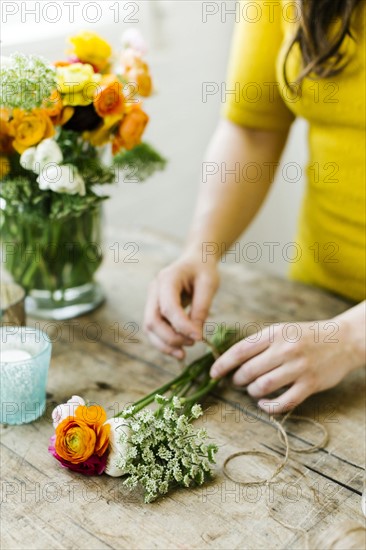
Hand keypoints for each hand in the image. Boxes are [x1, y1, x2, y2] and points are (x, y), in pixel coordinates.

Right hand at [144, 255, 218, 358]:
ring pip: (149, 328)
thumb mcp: (209, 284)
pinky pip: (154, 330)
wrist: (194, 261)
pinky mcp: (154, 309)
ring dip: (165, 344)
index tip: (199, 338)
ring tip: (184, 353)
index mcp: (167, 278)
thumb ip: (201, 308)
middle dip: (171, 338)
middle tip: (193, 344)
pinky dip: (164, 342)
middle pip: (152, 320)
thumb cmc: (203, 271)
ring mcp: (151, 299)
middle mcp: (154, 289)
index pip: (169, 307)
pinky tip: (178, 350)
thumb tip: (195, 335)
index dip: (182, 325)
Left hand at [210, 318, 362, 412]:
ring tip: (253, 390)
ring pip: (263, 386)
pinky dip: (270, 407)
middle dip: (237, 380)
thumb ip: (261, 343)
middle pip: (248, 371)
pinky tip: (265, 404)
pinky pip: (284, 402)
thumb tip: (232, 360)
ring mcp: (299, 367)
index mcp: (275, 333)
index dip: (223, 364)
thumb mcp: (283, 330)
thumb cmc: (307, 336)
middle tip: (237, 382)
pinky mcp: (310, 384)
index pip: (240, 350)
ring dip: (252, 392)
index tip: (213, 373)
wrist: (344, 339)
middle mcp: (285, 349)